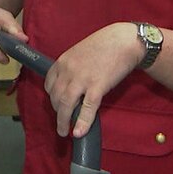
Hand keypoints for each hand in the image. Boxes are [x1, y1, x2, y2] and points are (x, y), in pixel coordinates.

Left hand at [43, 22, 142, 137]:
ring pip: (66, 105)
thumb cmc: (105, 44)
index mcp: (63, 60)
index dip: (51, 97)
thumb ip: (73, 66)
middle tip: (61, 120)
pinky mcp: (97, 86)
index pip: (49, 83)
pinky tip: (78, 132)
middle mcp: (68, 70)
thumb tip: (71, 82)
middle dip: (57, 111)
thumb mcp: (80, 51)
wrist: (124, 41)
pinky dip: (81, 122)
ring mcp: (82, 79)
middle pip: (55, 97)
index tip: (56, 103)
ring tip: (64, 132)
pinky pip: (87, 108)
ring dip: (62, 121)